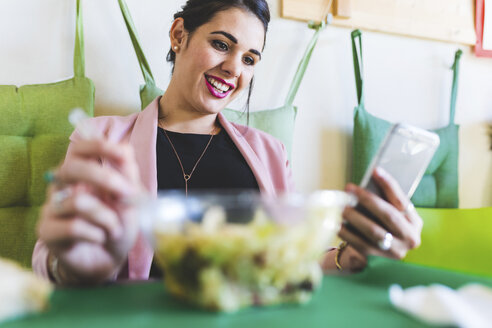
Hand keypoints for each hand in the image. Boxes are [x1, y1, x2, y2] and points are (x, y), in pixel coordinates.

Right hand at [37, 139, 143, 284]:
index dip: (98, 146)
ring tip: (114, 229)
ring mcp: (52, 208)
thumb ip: (127, 175)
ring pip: (78, 201)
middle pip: (72, 168)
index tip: (122, 155)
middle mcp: (62, 186)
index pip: (79, 149)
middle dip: (105, 178)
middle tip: (127, 194)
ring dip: (107, 217)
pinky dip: (96, 233)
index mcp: (82, 173)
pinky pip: (73, 226)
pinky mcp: (46, 231)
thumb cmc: (117, 225)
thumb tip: (124, 149)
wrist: (108, 260)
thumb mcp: (130, 199)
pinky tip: (100, 238)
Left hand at [337, 168, 422, 270]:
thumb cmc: (382, 227)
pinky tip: (336, 222)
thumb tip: (370, 179)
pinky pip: (359, 243)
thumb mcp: (390, 214)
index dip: (389, 185)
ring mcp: (394, 251)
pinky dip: (346, 232)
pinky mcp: (377, 259)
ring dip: (354, 216)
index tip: (375, 170)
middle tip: (350, 189)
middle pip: (388, 215)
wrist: (378, 256)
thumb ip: (384, 200)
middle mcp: (409, 238)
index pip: (402, 201)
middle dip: (368, 200)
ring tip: (341, 206)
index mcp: (414, 223)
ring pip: (373, 231)